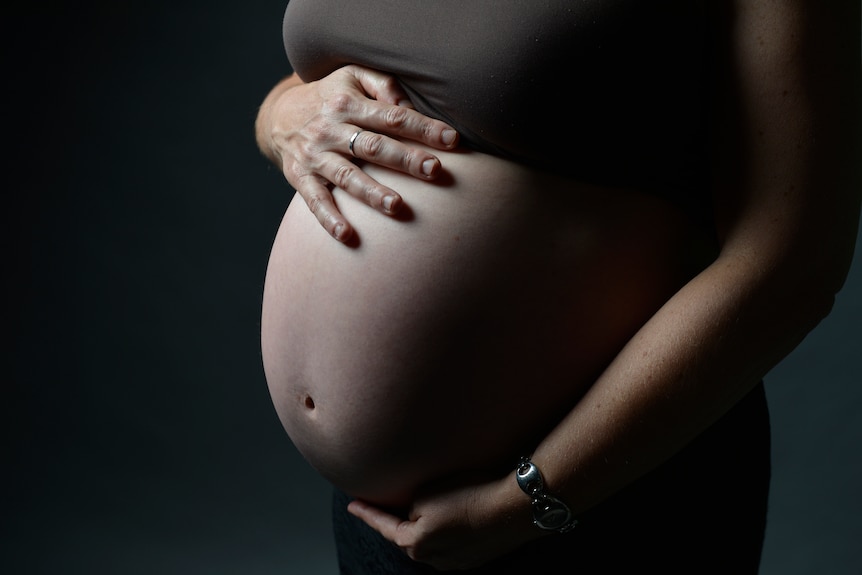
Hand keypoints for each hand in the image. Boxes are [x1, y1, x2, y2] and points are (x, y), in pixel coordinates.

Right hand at [258, 65, 459, 241]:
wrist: (279, 115)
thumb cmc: (331, 97)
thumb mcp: (352, 77)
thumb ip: (383, 85)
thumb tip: (407, 105)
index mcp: (348, 104)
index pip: (392, 116)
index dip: (422, 127)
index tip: (452, 140)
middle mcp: (330, 129)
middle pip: (373, 146)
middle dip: (405, 159)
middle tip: (434, 170)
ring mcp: (315, 156)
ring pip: (347, 176)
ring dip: (372, 192)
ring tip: (397, 206)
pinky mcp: (300, 178)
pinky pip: (315, 201)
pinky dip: (329, 219)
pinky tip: (348, 235)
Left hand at [346, 474, 541, 570]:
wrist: (513, 508)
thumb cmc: (468, 494)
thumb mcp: (427, 492)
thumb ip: (410, 505)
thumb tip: (415, 513)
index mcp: (414, 543)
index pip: (383, 525)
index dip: (366, 512)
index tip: (352, 504)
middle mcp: (431, 559)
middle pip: (408, 535)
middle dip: (402, 519)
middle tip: (396, 500)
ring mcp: (455, 562)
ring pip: (432, 540)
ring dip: (431, 524)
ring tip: (441, 504)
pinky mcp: (476, 557)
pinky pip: (453, 542)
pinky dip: (451, 529)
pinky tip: (462, 513)